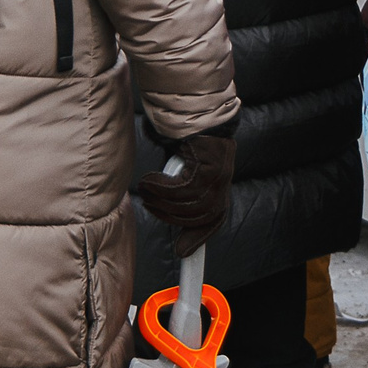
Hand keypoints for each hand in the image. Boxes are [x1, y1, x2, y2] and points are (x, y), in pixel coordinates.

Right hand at [136, 130, 234, 257]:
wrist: (197, 115)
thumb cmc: (189, 143)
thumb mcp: (185, 173)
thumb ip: (183, 194)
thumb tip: (169, 214)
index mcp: (220, 192)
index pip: (212, 223)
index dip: (197, 239)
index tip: (183, 252)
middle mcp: (222, 187)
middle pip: (195, 217)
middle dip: (168, 215)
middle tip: (148, 204)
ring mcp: (218, 178)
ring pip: (186, 204)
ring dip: (160, 199)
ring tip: (145, 189)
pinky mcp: (209, 169)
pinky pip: (180, 189)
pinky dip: (160, 187)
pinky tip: (149, 180)